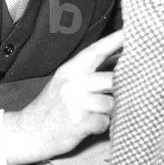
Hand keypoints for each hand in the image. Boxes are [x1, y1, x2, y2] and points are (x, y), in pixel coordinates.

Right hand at [3, 29, 122, 164]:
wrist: (29, 132)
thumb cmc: (52, 107)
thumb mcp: (66, 82)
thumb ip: (90, 72)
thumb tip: (120, 59)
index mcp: (70, 70)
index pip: (97, 51)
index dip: (116, 40)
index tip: (134, 32)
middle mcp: (73, 83)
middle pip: (112, 79)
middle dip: (120, 88)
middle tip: (119, 94)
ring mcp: (76, 103)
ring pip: (111, 103)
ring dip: (107, 111)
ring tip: (93, 114)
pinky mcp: (80, 123)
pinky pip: (105, 122)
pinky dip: (100, 126)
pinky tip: (88, 125)